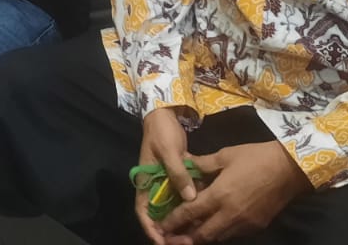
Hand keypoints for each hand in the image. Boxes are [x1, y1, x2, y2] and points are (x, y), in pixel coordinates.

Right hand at [136, 107, 196, 244]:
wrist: (165, 114)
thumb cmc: (161, 131)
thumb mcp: (168, 151)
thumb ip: (178, 173)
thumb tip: (190, 197)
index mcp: (144, 181)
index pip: (143, 211)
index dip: (150, 228)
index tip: (161, 241)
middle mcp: (154, 185)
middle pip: (158, 213)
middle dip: (168, 229)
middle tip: (183, 242)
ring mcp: (166, 182)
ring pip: (173, 206)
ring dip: (182, 217)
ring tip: (195, 231)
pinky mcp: (177, 177)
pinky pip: (184, 193)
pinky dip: (192, 201)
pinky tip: (204, 208)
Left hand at [159, 141, 309, 244]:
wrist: (289, 169)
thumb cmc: (255, 157)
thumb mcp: (224, 155)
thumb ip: (202, 165)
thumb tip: (185, 165)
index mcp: (219, 194)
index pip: (190, 213)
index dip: (173, 222)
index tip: (160, 227)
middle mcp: (230, 214)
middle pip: (202, 234)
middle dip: (185, 238)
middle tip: (171, 238)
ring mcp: (244, 223)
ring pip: (217, 238)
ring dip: (202, 237)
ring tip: (188, 236)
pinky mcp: (256, 227)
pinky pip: (232, 235)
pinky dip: (219, 234)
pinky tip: (212, 227)